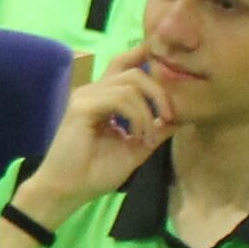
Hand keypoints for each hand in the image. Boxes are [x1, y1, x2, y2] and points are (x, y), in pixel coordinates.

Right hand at [25, 49, 173, 216]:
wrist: (67, 191)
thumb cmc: (95, 173)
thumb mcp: (136, 149)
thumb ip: (156, 130)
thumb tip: (182, 116)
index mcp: (103, 98)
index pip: (124, 66)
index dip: (144, 56)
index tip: (168, 64)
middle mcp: (93, 92)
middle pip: (133, 71)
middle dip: (158, 91)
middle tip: (170, 117)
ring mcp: (85, 97)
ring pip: (130, 85)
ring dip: (148, 113)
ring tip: (147, 139)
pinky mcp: (81, 106)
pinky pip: (120, 99)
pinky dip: (137, 117)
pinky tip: (137, 137)